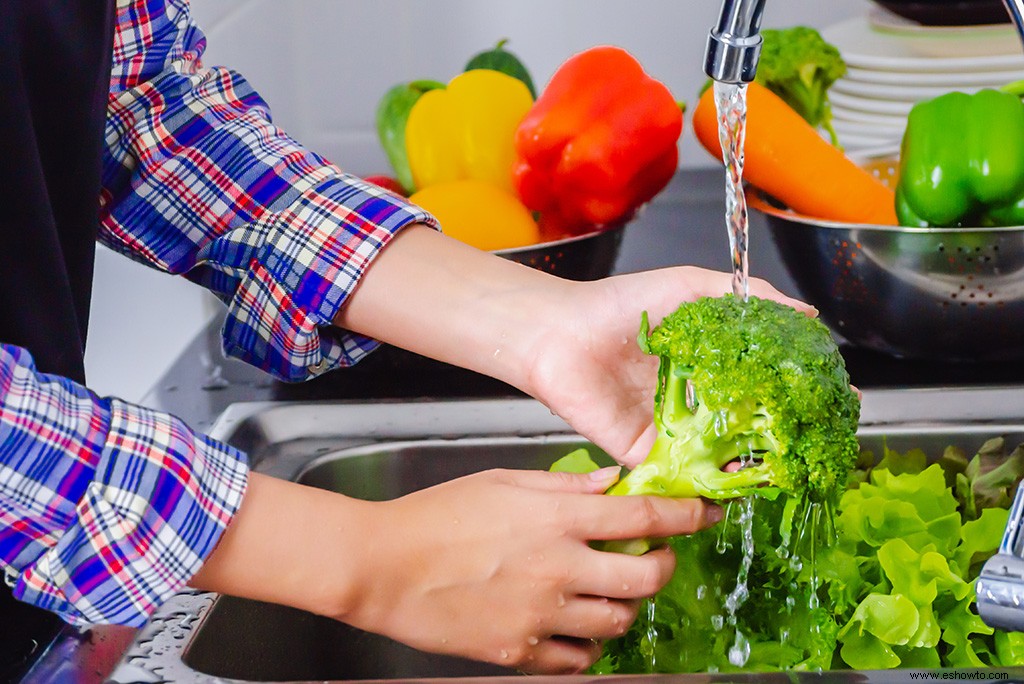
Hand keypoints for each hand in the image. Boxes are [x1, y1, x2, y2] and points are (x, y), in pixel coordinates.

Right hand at [334, 467, 721, 673]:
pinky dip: (588, 645)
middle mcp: (559, 570)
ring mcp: (542, 617)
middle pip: (645, 580)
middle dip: (662, 567)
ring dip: (625, 606)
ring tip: (607, 592)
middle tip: (653, 559)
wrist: (383, 567)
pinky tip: (575, 625)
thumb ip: (564, 486)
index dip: (686, 517)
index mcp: (557, 521)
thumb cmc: (437, 515)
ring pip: (617, 623)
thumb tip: (613, 483)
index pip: (644, 520)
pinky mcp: (520, 652)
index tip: (705, 514)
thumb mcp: (503, 482)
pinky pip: (578, 660)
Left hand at [522, 266, 813, 465]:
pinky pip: (677, 477)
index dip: (786, 397)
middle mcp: (688, 401)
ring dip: (747, 467)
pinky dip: (704, 487)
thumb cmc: (619, 304)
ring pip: (714, 457)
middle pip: (740, 427)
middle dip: (775, 439)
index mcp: (702, 366)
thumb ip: (745, 297)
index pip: (754, 387)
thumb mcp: (691, 287)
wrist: (560, 331)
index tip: (823, 405)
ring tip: (784, 471)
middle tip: (812, 444)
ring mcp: (667, 430)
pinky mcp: (642, 453)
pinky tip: (736, 489)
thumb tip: (805, 313)